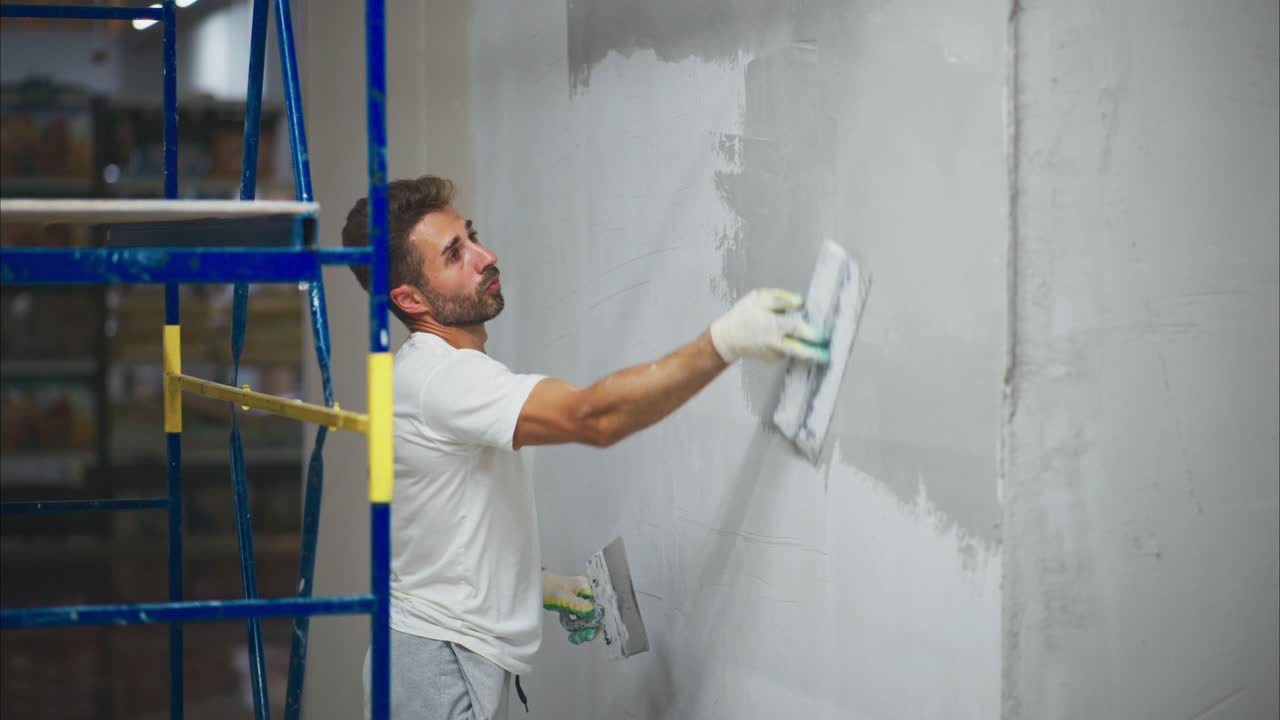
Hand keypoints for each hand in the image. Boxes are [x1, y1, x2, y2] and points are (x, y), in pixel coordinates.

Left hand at [543, 571, 600, 644]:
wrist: (534, 585)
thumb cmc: (548, 588)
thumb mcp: (563, 597)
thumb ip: (578, 605)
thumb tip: (592, 613)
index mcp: (584, 587)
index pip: (596, 607)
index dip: (594, 622)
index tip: (588, 634)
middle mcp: (583, 592)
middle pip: (591, 613)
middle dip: (585, 627)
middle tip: (577, 638)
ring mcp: (576, 598)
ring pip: (583, 617)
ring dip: (577, 626)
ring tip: (571, 634)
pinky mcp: (570, 604)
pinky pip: (575, 617)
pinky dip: (571, 623)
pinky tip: (567, 625)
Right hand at [709, 288, 828, 363]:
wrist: (728, 338)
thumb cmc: (743, 314)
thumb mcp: (758, 298)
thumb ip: (780, 299)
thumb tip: (800, 302)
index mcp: (771, 324)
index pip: (795, 328)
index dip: (810, 333)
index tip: (823, 336)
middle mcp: (774, 342)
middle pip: (799, 351)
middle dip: (815, 354)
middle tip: (827, 356)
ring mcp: (774, 354)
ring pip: (796, 351)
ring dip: (808, 349)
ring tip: (821, 350)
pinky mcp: (774, 359)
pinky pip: (788, 351)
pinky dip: (794, 346)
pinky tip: (793, 341)